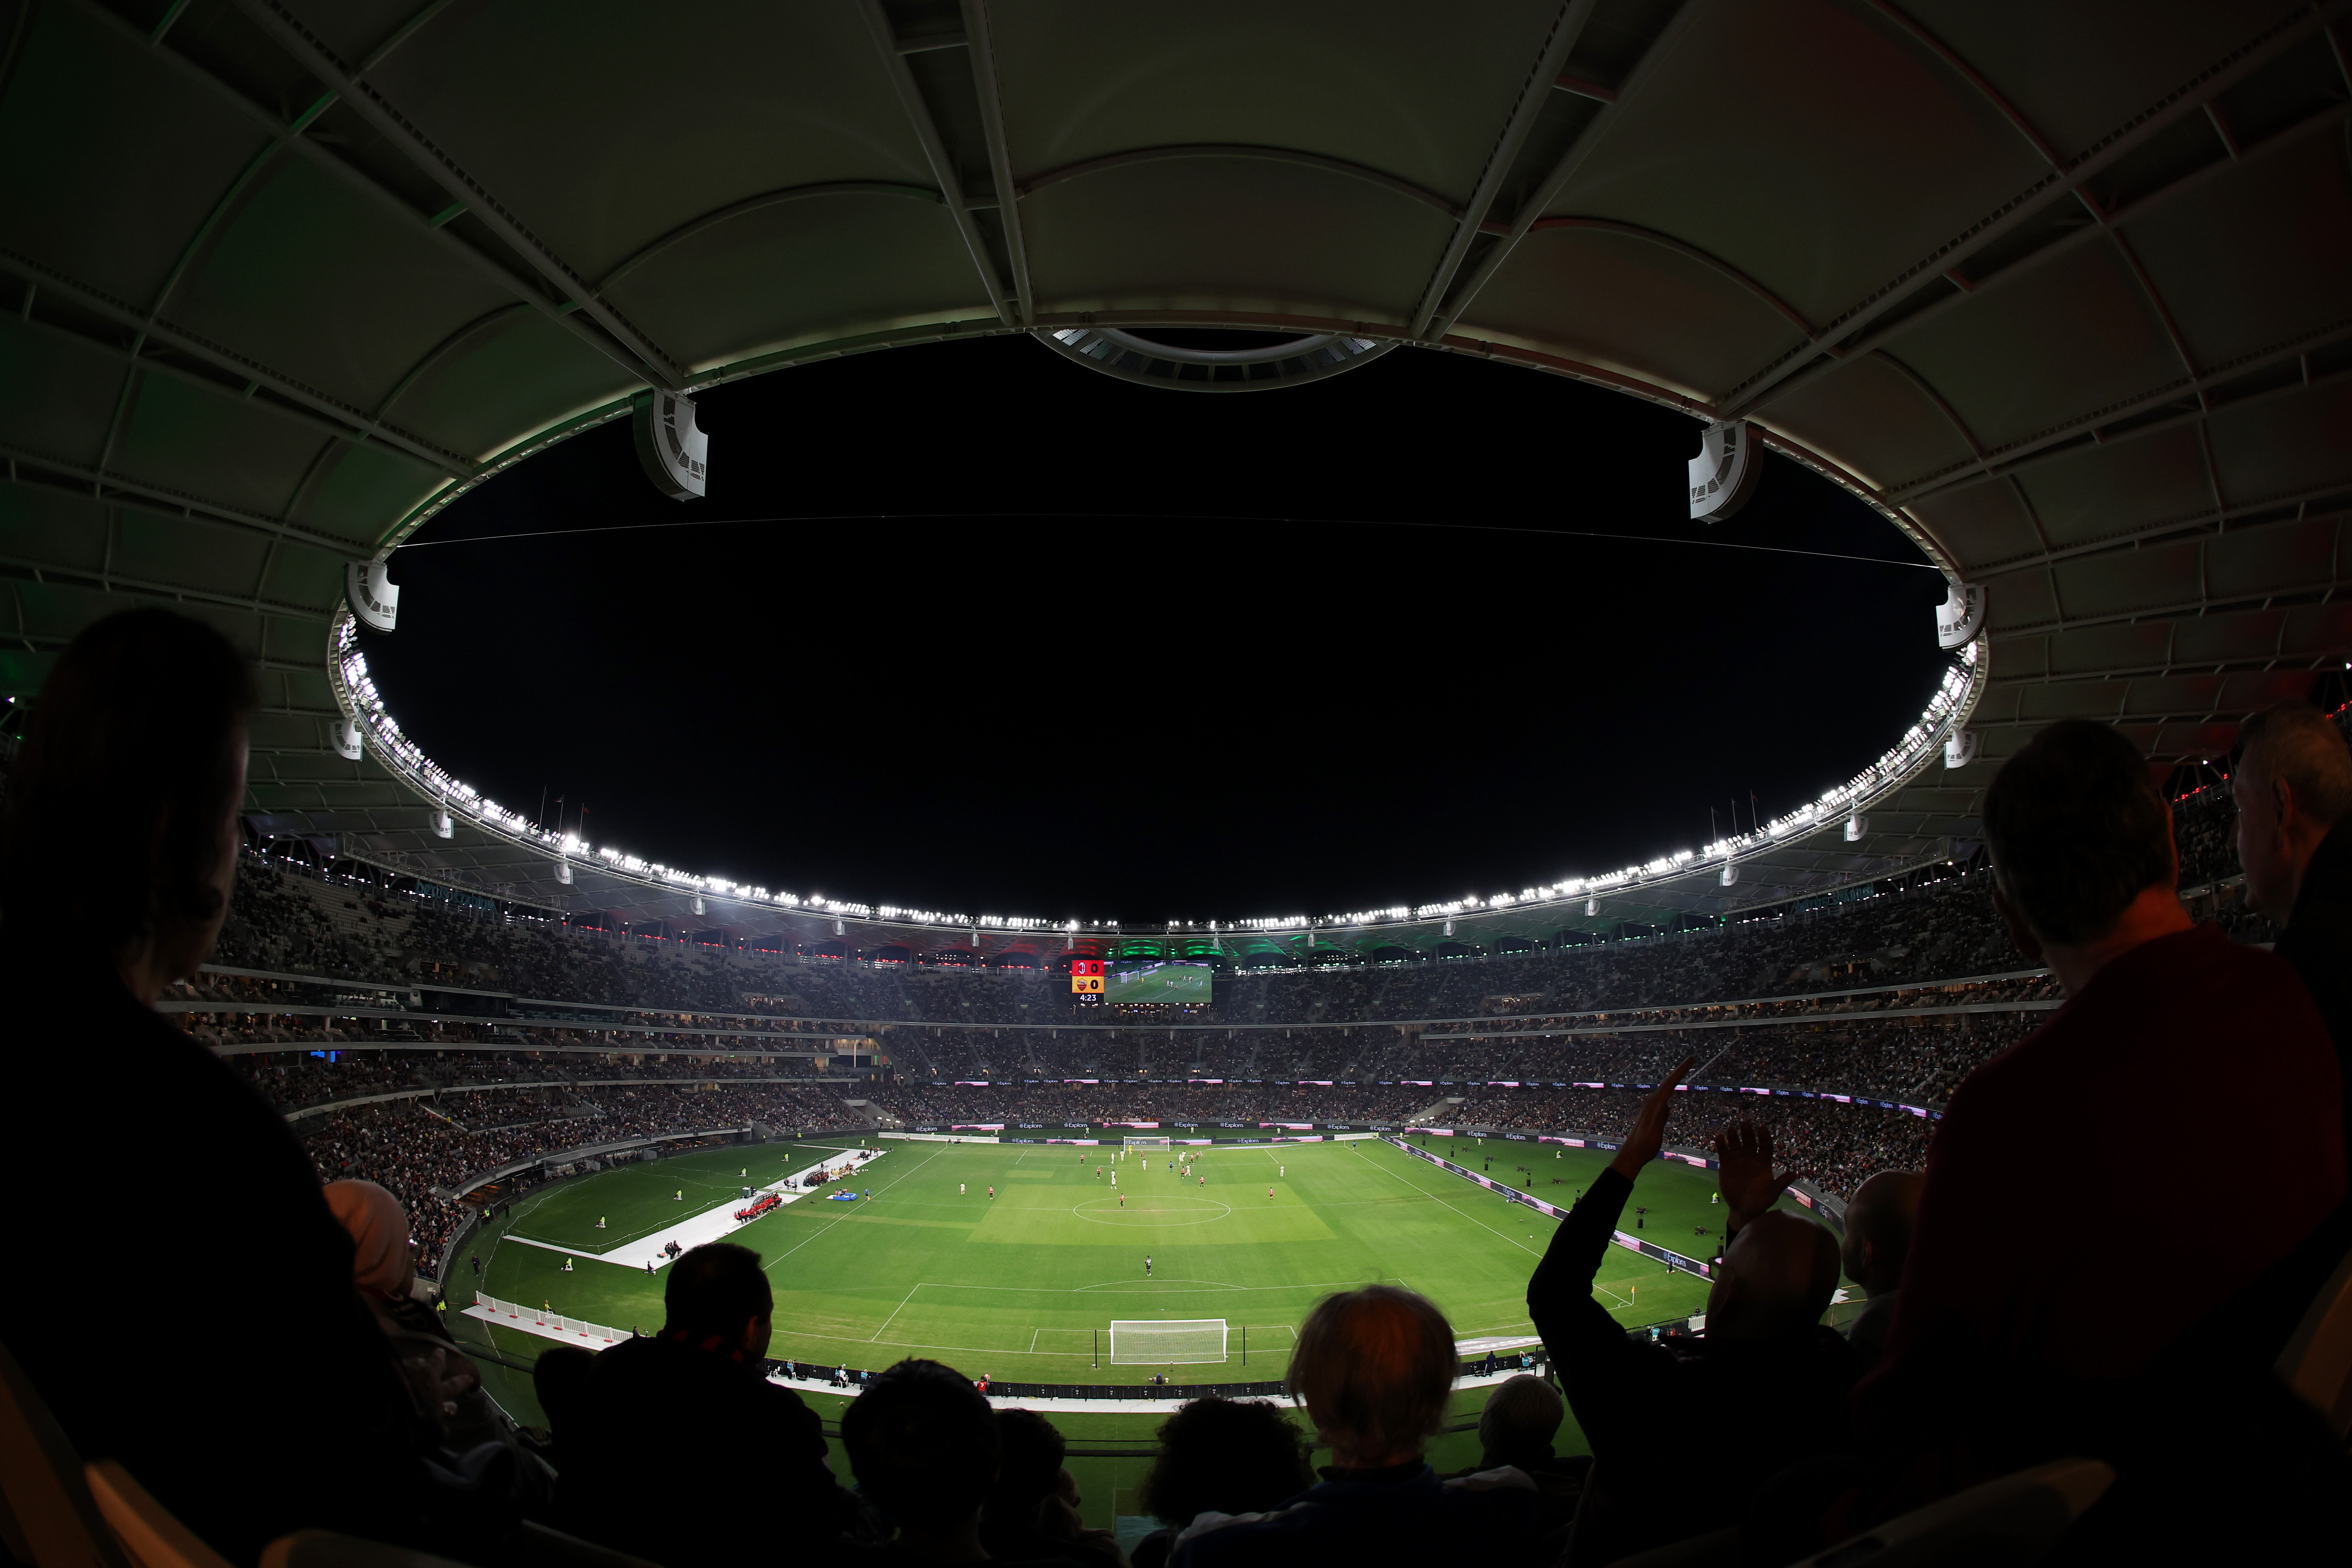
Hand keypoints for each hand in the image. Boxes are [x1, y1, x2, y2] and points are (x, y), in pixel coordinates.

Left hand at [1607, 1059, 1693, 1180]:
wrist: (1631, 1155)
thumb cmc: (1643, 1147)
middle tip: (1691, 1059)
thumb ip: (1659, 1120)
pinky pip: (1662, 1095)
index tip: (1691, 1060)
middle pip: (1666, 1082)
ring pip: (1663, 1088)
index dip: (1680, 1071)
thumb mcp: (1654, 1135)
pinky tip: (1670, 1091)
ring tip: (1683, 1070)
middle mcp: (1651, 1103)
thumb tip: (1666, 1103)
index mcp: (1654, 1106)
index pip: (1669, 1084)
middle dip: (1679, 1070)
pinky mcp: (1650, 1113)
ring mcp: (1650, 1108)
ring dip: (1673, 1078)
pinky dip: (1669, 1088)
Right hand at [1711, 1118, 1794, 1222]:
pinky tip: (1719, 1137)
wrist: (1743, 1207)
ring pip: (1736, 1145)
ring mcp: (1738, 1160)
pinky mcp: (1726, 1164)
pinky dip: (1721, 1145)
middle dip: (1747, 1133)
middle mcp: (1751, 1158)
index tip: (1762, 1128)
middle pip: (1750, 1142)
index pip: (1765, 1146)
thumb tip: (1795, 1174)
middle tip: (1745, 1124)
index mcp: (1764, 1162)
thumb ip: (1781, 1183)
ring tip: (1731, 1129)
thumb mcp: (1772, 1193)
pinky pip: (1724, 1152)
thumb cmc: (1761, 1201)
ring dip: (1733, 1137)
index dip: (1764, 1137)